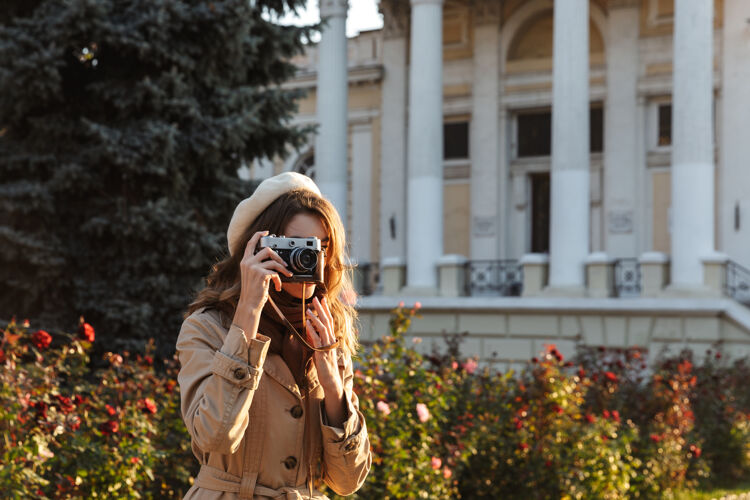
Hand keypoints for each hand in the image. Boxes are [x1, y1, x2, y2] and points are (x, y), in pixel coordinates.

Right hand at [232, 230, 292, 337]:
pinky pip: (275, 273)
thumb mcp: (252, 275)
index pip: (250, 243)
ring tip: (287, 274)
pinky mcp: (260, 274)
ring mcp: (253, 268)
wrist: (249, 304)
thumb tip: (273, 260)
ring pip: (274, 261)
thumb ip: (258, 265)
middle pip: (267, 250)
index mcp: (245, 261)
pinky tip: (278, 287)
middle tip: (283, 264)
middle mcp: (247, 262)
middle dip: (278, 256)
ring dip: (283, 269)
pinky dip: (279, 280)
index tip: (267, 232)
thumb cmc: (253, 291)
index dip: (258, 235)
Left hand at [306, 296, 345, 426]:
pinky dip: (313, 330)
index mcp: (331, 339)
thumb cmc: (326, 366)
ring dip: (316, 318)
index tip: (322, 300)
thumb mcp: (321, 350)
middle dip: (321, 309)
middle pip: (327, 321)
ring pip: (323, 328)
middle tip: (316, 298)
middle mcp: (331, 341)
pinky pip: (317, 340)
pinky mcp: (322, 353)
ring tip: (308, 310)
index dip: (326, 310)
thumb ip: (318, 340)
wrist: (331, 380)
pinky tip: (307, 324)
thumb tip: (311, 330)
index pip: (329, 321)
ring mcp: (327, 346)